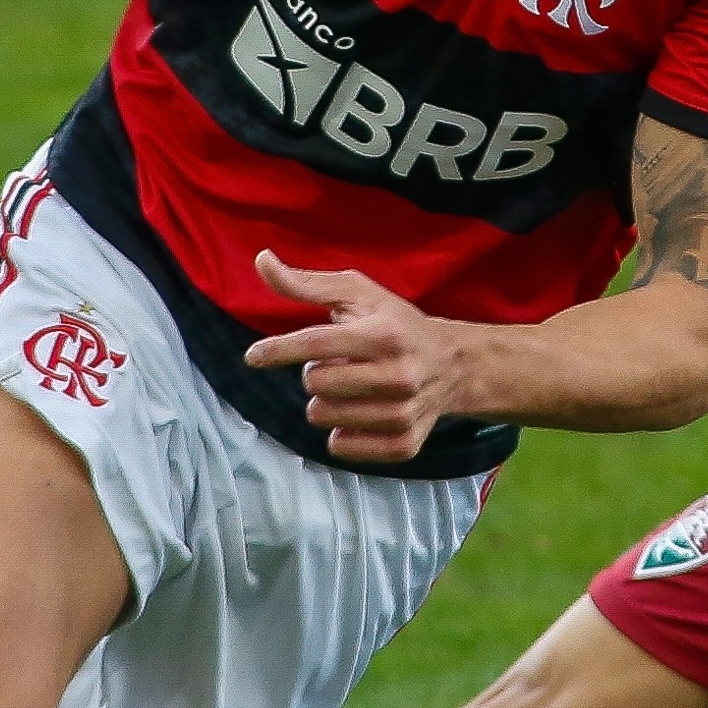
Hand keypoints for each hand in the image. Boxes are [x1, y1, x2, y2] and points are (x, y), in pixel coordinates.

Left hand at [241, 252, 468, 464]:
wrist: (453, 365)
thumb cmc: (396, 323)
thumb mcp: (358, 294)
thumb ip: (306, 282)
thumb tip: (261, 260)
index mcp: (385, 335)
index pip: (316, 345)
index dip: (278, 350)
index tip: (254, 356)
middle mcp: (398, 375)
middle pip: (315, 384)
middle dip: (316, 372)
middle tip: (340, 363)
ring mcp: (403, 413)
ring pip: (323, 416)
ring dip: (327, 402)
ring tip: (353, 386)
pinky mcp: (404, 443)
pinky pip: (341, 447)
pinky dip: (341, 432)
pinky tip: (360, 414)